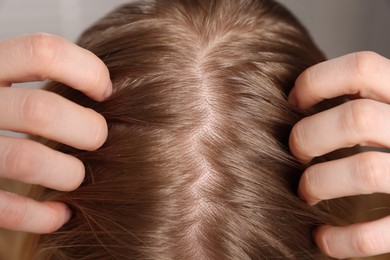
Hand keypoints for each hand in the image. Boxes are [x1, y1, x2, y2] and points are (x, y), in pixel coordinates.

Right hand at [0, 34, 111, 233]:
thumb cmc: (2, 108)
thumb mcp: (9, 78)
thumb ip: (43, 75)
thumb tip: (113, 88)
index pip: (43, 52)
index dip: (87, 71)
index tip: (105, 92)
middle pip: (40, 111)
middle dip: (86, 129)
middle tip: (98, 138)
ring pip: (26, 160)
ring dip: (67, 174)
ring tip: (77, 177)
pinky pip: (5, 209)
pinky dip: (42, 216)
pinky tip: (61, 213)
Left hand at [289, 51, 389, 258]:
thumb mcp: (388, 108)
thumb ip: (361, 99)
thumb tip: (295, 96)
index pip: (361, 68)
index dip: (317, 81)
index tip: (293, 101)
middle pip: (356, 119)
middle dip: (309, 136)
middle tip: (296, 152)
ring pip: (365, 170)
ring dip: (320, 183)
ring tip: (305, 192)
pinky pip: (384, 232)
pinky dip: (345, 240)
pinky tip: (323, 238)